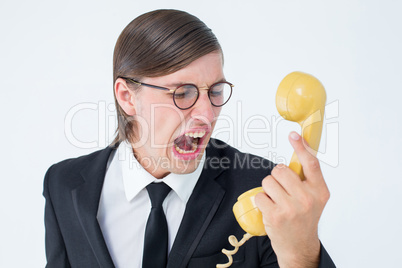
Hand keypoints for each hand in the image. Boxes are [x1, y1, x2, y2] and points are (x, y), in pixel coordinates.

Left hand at [255, 131, 329, 267]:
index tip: (294, 134)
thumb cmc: (304, 219)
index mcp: (320, 191)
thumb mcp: (314, 199)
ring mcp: (291, 208)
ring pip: (268, 181)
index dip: (301, 146)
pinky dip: (261, 201)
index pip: (311, 163)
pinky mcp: (276, 215)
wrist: (299, 246)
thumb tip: (297, 153)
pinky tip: (270, 210)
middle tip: (282, 190)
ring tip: (277, 201)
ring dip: (268, 189)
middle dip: (277, 177)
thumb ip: (307, 179)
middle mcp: (308, 198)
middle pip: (281, 169)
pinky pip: (260, 196)